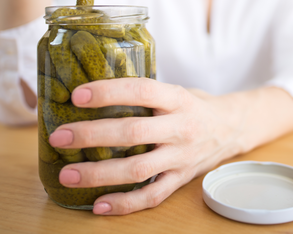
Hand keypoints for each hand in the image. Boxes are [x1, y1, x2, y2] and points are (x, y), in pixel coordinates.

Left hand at [47, 78, 243, 214]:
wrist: (232, 128)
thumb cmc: (193, 105)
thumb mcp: (175, 89)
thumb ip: (144, 92)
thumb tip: (92, 87)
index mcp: (178, 99)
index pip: (142, 90)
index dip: (109, 92)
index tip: (78, 95)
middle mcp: (181, 128)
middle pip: (133, 133)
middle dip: (92, 135)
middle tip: (60, 136)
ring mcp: (181, 157)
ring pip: (137, 169)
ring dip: (99, 173)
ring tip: (67, 175)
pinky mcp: (180, 180)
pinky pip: (151, 197)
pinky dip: (124, 204)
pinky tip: (97, 205)